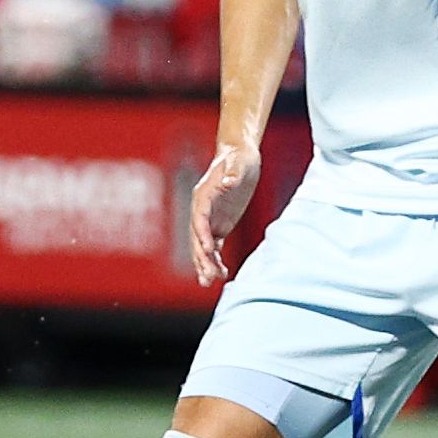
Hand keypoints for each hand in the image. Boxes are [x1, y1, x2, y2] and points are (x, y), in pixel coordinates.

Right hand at [187, 142, 260, 285]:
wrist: (239, 155)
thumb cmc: (238, 158)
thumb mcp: (238, 163)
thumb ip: (232, 173)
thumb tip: (227, 182)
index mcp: (203, 195)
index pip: (199, 218)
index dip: (202, 234)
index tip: (210, 249)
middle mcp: (202, 210)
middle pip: (198, 236)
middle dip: (201, 256)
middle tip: (208, 276)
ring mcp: (210, 218)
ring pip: (203, 245)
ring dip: (205, 263)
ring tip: (209, 282)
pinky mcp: (220, 224)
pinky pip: (215, 246)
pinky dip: (215, 260)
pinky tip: (221, 274)